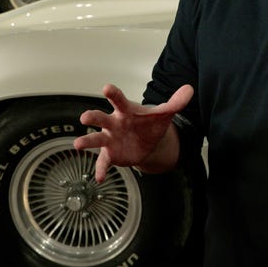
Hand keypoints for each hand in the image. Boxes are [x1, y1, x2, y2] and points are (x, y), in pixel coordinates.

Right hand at [75, 83, 192, 181]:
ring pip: (95, 139)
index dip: (112, 93)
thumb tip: (189, 89)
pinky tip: (99, 178)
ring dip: (86, 141)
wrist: (147, 141)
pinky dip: (100, 169)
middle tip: (84, 117)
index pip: (118, 99)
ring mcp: (110, 139)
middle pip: (100, 118)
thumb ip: (175, 102)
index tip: (107, 88)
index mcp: (125, 110)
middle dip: (92, 116)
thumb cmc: (149, 124)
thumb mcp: (163, 114)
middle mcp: (113, 123)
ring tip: (78, 144)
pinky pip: (103, 162)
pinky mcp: (111, 154)